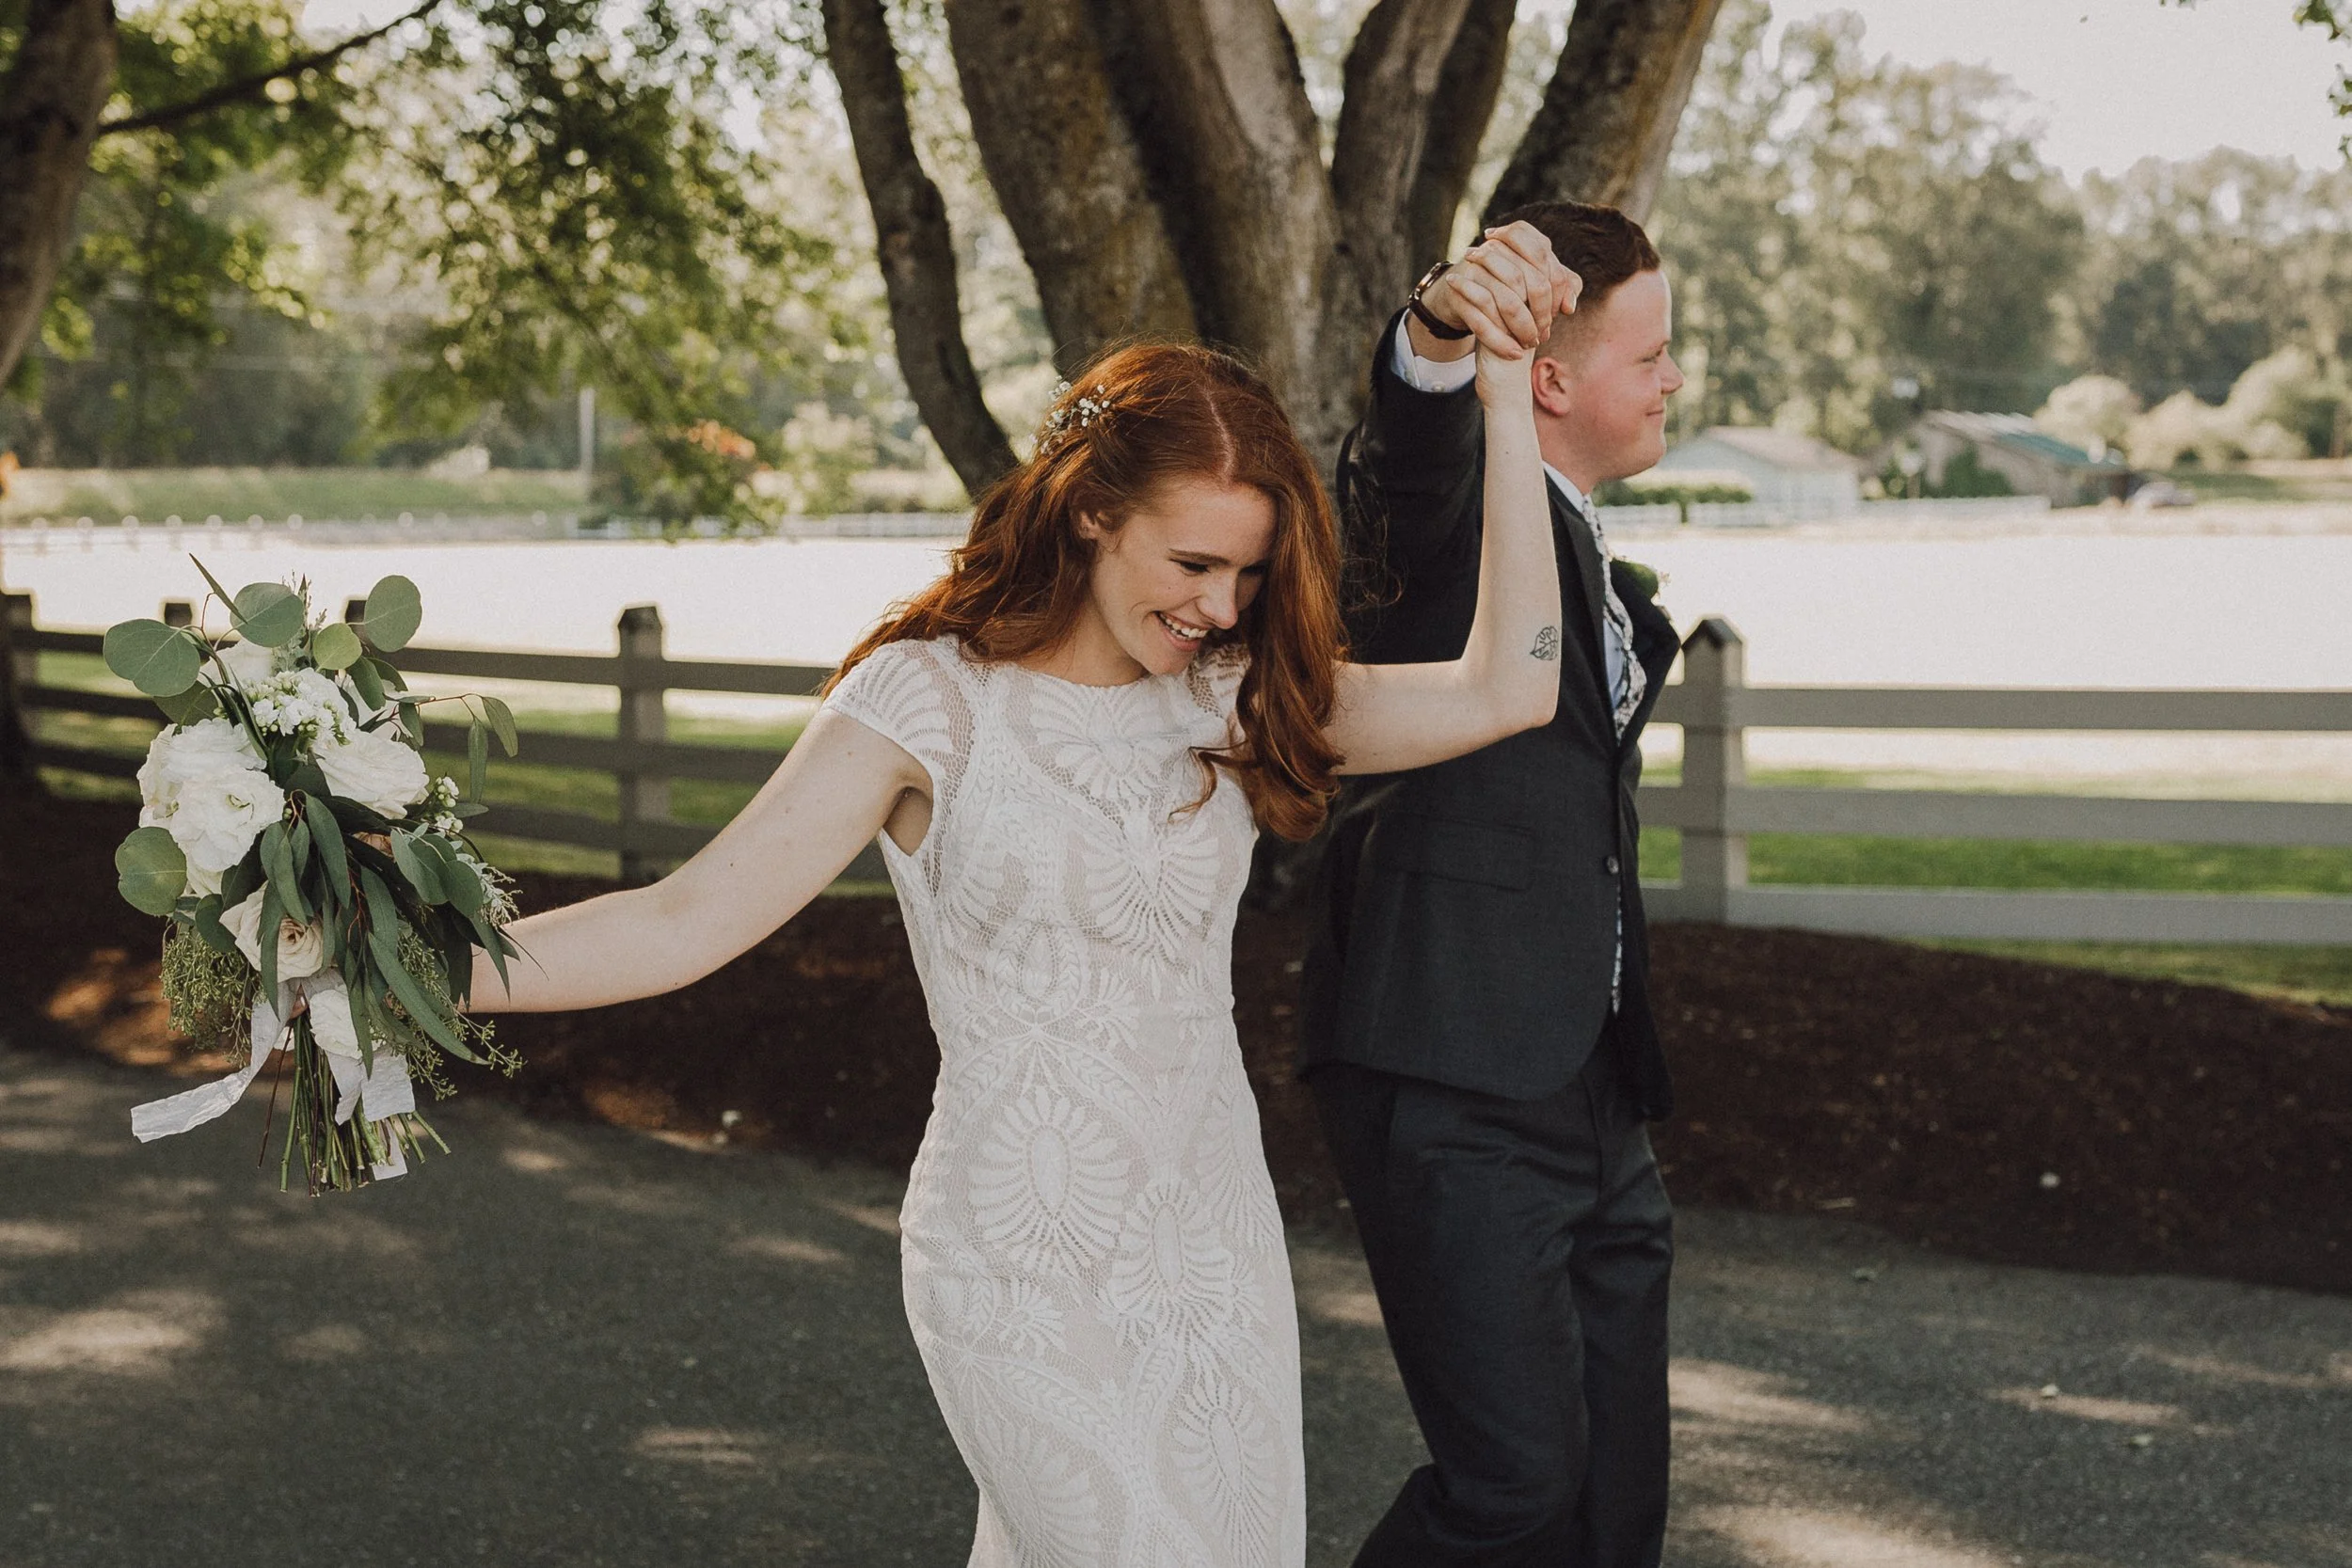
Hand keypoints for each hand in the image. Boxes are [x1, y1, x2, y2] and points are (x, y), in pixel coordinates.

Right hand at [1421, 221, 1582, 358]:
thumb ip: (1562, 285)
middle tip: (1543, 335)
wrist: (1461, 290)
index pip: (1548, 265)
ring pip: (1508, 302)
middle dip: (1541, 315)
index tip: (1558, 314)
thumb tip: (1569, 307)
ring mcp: (1475, 267)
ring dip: (1522, 329)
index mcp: (1520, 237)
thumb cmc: (1507, 284)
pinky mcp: (1458, 289)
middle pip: (1531, 283)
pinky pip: (1482, 319)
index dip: (1557, 293)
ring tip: (1528, 344)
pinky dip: (1500, 340)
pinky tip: (1513, 353)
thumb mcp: (1535, 277)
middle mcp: (1496, 248)